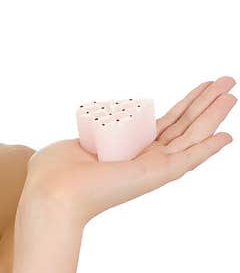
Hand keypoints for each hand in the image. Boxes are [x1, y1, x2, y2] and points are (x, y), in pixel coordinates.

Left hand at [22, 76, 235, 226]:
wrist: (51, 191)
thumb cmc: (51, 174)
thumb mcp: (69, 145)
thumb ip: (77, 140)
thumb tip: (74, 141)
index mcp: (127, 150)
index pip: (164, 125)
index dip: (184, 106)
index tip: (200, 89)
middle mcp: (143, 158)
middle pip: (183, 125)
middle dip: (206, 102)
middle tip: (227, 81)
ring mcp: (150, 166)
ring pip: (191, 136)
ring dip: (213, 114)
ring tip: (231, 93)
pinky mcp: (154, 173)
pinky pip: (187, 159)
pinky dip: (208, 148)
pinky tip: (226, 136)